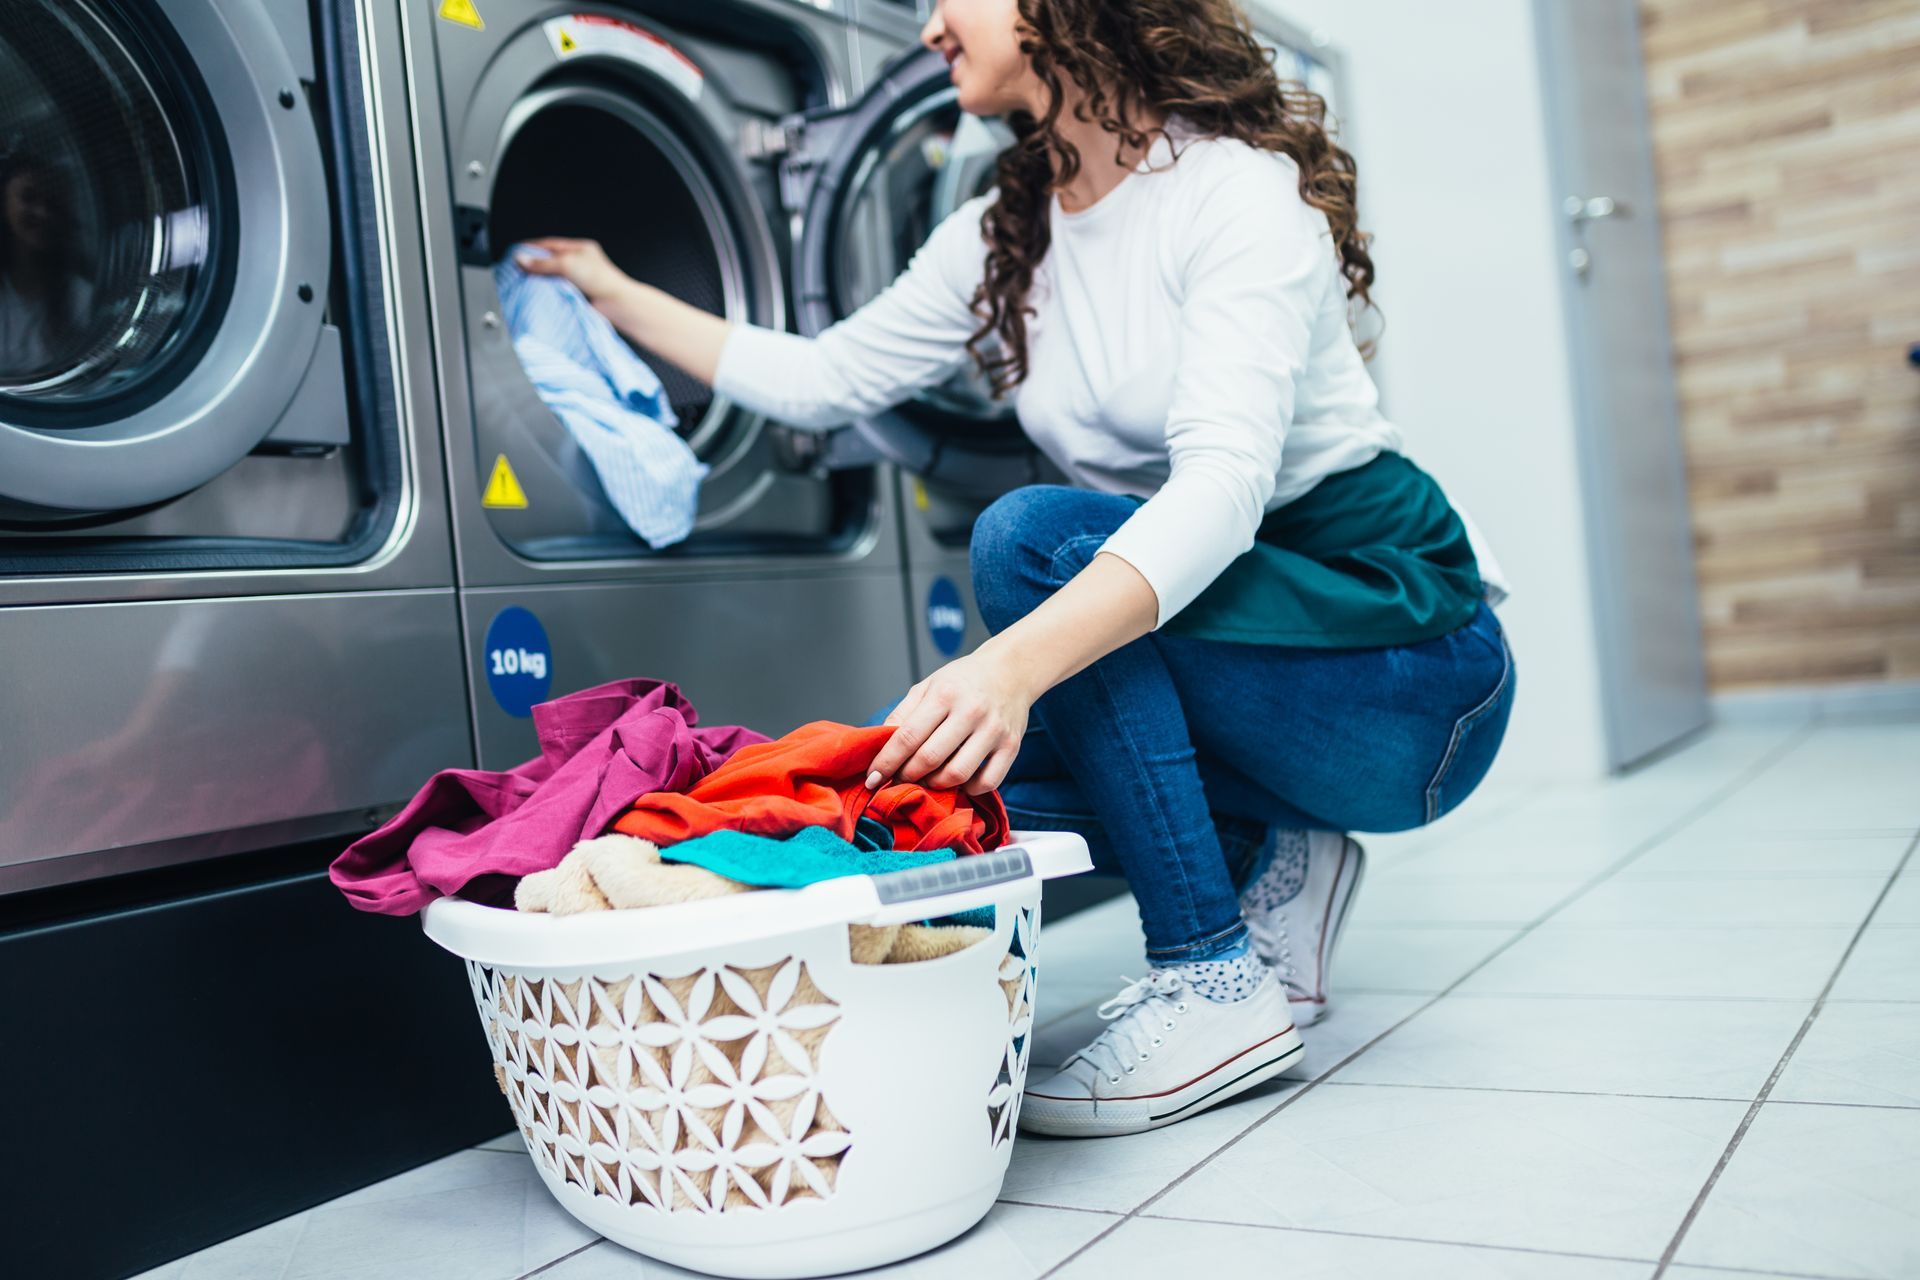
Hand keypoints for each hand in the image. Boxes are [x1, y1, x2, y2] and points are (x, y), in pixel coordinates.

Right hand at [515, 237, 633, 305]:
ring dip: (538, 280)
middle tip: (514, 269)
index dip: (531, 248)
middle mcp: (579, 263)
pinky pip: (556, 291)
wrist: (615, 305)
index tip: (515, 252)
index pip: (550, 245)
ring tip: (521, 282)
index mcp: (580, 249)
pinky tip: (534, 293)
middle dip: (533, 265)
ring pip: (551, 277)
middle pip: (549, 261)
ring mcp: (578, 280)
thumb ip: (542, 263)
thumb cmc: (598, 279)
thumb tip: (520, 259)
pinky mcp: (576, 295)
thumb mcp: (567, 264)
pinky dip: (545, 291)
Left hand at [865, 649, 1034, 795]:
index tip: (872, 778)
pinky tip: (958, 780)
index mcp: (945, 694)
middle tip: (898, 778)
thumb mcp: (928, 686)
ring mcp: (994, 730)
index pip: (908, 736)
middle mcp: (971, 711)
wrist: (1011, 670)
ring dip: (935, 784)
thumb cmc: (963, 681)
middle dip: (906, 775)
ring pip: (957, 774)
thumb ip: (902, 714)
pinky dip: (968, 789)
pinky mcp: (1012, 746)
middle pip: (929, 759)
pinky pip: (987, 782)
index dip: (886, 762)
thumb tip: (880, 746)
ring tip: (927, 778)